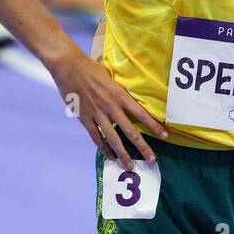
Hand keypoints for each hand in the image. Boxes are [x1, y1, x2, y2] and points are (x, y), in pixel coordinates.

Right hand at [50, 47, 167, 169]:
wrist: (69, 67)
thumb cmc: (90, 68)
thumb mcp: (111, 76)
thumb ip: (119, 90)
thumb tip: (127, 97)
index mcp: (120, 95)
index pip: (141, 114)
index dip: (154, 126)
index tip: (164, 136)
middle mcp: (111, 107)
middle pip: (130, 132)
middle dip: (142, 147)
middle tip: (151, 160)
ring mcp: (98, 114)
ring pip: (113, 139)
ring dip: (123, 154)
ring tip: (130, 166)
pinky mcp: (85, 119)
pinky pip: (96, 137)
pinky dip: (104, 148)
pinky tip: (110, 156)